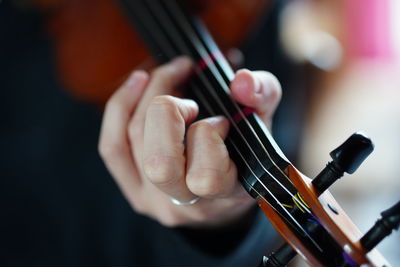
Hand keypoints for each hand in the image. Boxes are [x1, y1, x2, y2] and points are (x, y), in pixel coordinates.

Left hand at [98, 56, 280, 226]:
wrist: (219, 195)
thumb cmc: (242, 157)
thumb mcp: (262, 125)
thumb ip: (263, 95)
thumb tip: (241, 80)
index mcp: (225, 196)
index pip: (206, 176)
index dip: (210, 135)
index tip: (222, 120)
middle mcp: (184, 206)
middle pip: (159, 163)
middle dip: (169, 112)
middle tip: (188, 98)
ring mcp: (152, 200)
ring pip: (133, 142)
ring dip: (149, 95)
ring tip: (169, 75)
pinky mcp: (131, 189)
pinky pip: (111, 146)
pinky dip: (121, 106)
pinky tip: (138, 82)